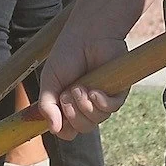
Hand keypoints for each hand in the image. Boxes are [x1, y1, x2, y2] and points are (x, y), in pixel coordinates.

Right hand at [35, 25, 131, 139]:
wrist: (86, 35)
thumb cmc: (67, 55)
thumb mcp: (49, 81)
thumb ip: (47, 106)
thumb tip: (53, 130)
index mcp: (70, 104)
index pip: (68, 131)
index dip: (63, 128)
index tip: (58, 112)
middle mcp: (87, 104)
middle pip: (83, 128)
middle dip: (73, 114)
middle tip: (68, 94)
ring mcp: (103, 98)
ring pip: (97, 120)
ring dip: (85, 105)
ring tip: (80, 86)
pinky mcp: (118, 91)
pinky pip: (112, 108)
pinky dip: (102, 103)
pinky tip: (94, 91)